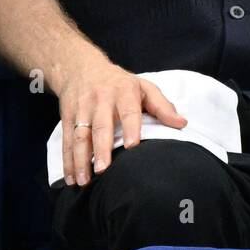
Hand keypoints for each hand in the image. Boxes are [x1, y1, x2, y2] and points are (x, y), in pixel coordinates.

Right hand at [57, 54, 186, 186]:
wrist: (81, 67)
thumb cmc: (119, 83)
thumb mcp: (143, 87)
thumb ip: (162, 106)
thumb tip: (182, 123)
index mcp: (123, 91)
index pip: (128, 111)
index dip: (130, 127)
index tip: (133, 147)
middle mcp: (101, 98)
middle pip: (100, 125)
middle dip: (101, 149)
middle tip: (103, 170)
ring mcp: (82, 107)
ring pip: (80, 135)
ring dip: (80, 159)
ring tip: (83, 182)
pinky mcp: (67, 116)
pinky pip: (67, 140)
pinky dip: (67, 161)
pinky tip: (71, 179)